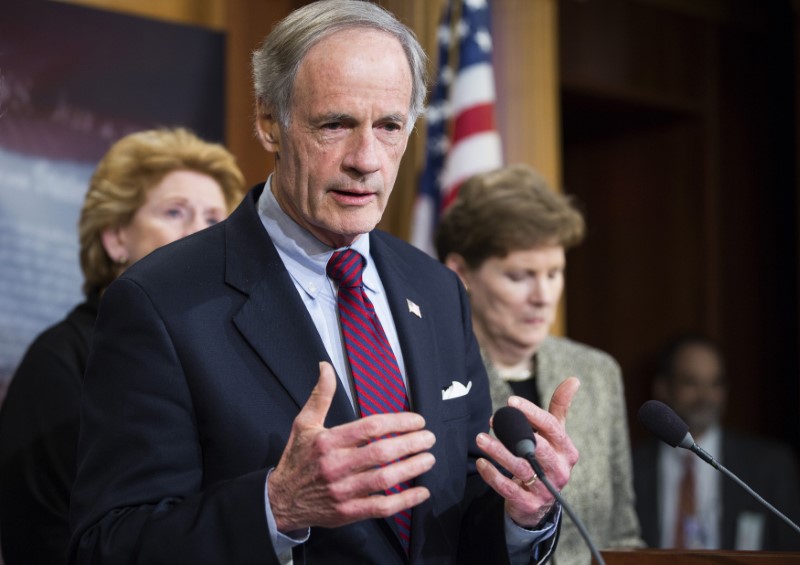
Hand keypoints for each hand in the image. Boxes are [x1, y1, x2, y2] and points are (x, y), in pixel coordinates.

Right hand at [268, 362, 435, 531]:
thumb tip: (325, 367)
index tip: (416, 420)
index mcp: (328, 442)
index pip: (370, 427)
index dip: (398, 422)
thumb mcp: (304, 424)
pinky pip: (381, 507)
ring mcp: (343, 491)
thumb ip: (320, 395)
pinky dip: (404, 501)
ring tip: (429, 459)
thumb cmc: (296, 459)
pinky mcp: (348, 512)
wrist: (280, 501)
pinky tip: (421, 492)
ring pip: (385, 480)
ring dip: (411, 468)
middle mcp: (336, 466)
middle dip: (411, 444)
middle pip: (381, 453)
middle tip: (429, 438)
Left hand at [475, 377, 579, 527]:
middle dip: (514, 433)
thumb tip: (573, 379)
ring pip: (521, 468)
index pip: (551, 428)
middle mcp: (560, 470)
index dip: (531, 413)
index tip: (511, 401)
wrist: (540, 504)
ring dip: (499, 452)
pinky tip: (481, 463)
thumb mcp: (555, 436)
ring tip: (480, 439)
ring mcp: (546, 490)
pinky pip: (508, 489)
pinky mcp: (529, 504)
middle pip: (538, 448)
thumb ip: (560, 408)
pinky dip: (493, 475)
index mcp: (568, 451)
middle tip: (492, 420)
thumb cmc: (546, 459)